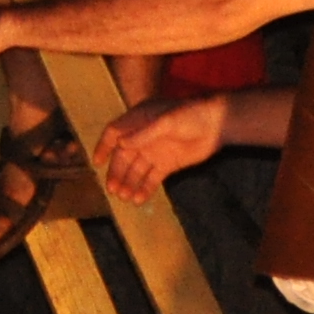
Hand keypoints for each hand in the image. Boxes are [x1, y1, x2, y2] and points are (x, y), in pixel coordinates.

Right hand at [97, 91, 228, 203]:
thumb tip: (121, 144)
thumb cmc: (190, 115)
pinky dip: (145, 188)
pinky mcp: (167, 164)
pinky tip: (138, 198)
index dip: (104, 146)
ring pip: (136, 169)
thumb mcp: (166, 122)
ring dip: (129, 182)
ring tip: (124, 197)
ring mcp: (155, 151)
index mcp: (139, 120)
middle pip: (124, 156)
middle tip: (112, 189)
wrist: (216, 125)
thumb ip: (144, 134)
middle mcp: (143, 136)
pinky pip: (152, 178)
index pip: (114, 132)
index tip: (97, 162)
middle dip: (117, 172)